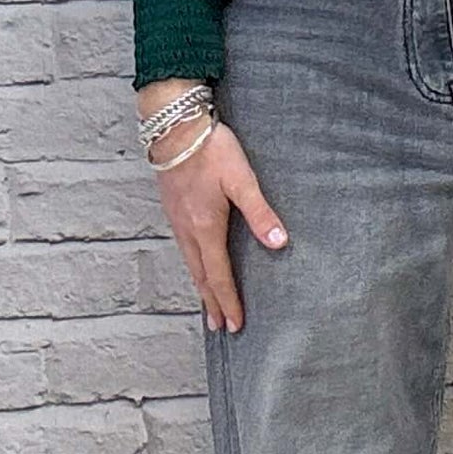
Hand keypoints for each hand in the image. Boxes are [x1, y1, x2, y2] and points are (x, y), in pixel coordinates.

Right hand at [140, 86, 286, 333]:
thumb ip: (260, 212)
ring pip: (190, 264)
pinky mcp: (173, 209)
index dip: (228, 301)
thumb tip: (280, 243)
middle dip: (213, 302)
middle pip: (201, 276)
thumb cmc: (209, 149)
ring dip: (201, 287)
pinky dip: (192, 267)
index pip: (219, 274)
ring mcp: (177, 220)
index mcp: (205, 227)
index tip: (235, 324)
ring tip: (208, 305)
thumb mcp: (241, 179)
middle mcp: (188, 230)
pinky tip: (197, 265)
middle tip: (220, 327)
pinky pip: (183, 249)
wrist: (172, 126)